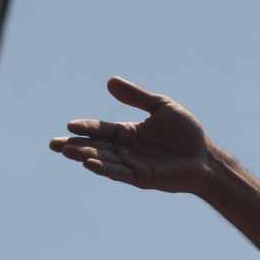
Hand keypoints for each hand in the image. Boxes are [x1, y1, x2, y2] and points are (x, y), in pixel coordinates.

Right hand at [49, 77, 210, 192]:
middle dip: (75, 146)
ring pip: (103, 161)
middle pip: (95, 147)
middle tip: (54, 145)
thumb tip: (109, 81)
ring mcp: (132, 165)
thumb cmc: (186, 132)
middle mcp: (125, 150)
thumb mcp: (161, 107)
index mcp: (127, 132)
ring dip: (86, 156)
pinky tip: (90, 164)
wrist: (205, 156)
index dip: (86, 127)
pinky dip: (104, 169)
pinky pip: (119, 173)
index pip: (101, 130)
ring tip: (68, 152)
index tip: (70, 124)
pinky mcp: (141, 178)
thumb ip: (136, 97)